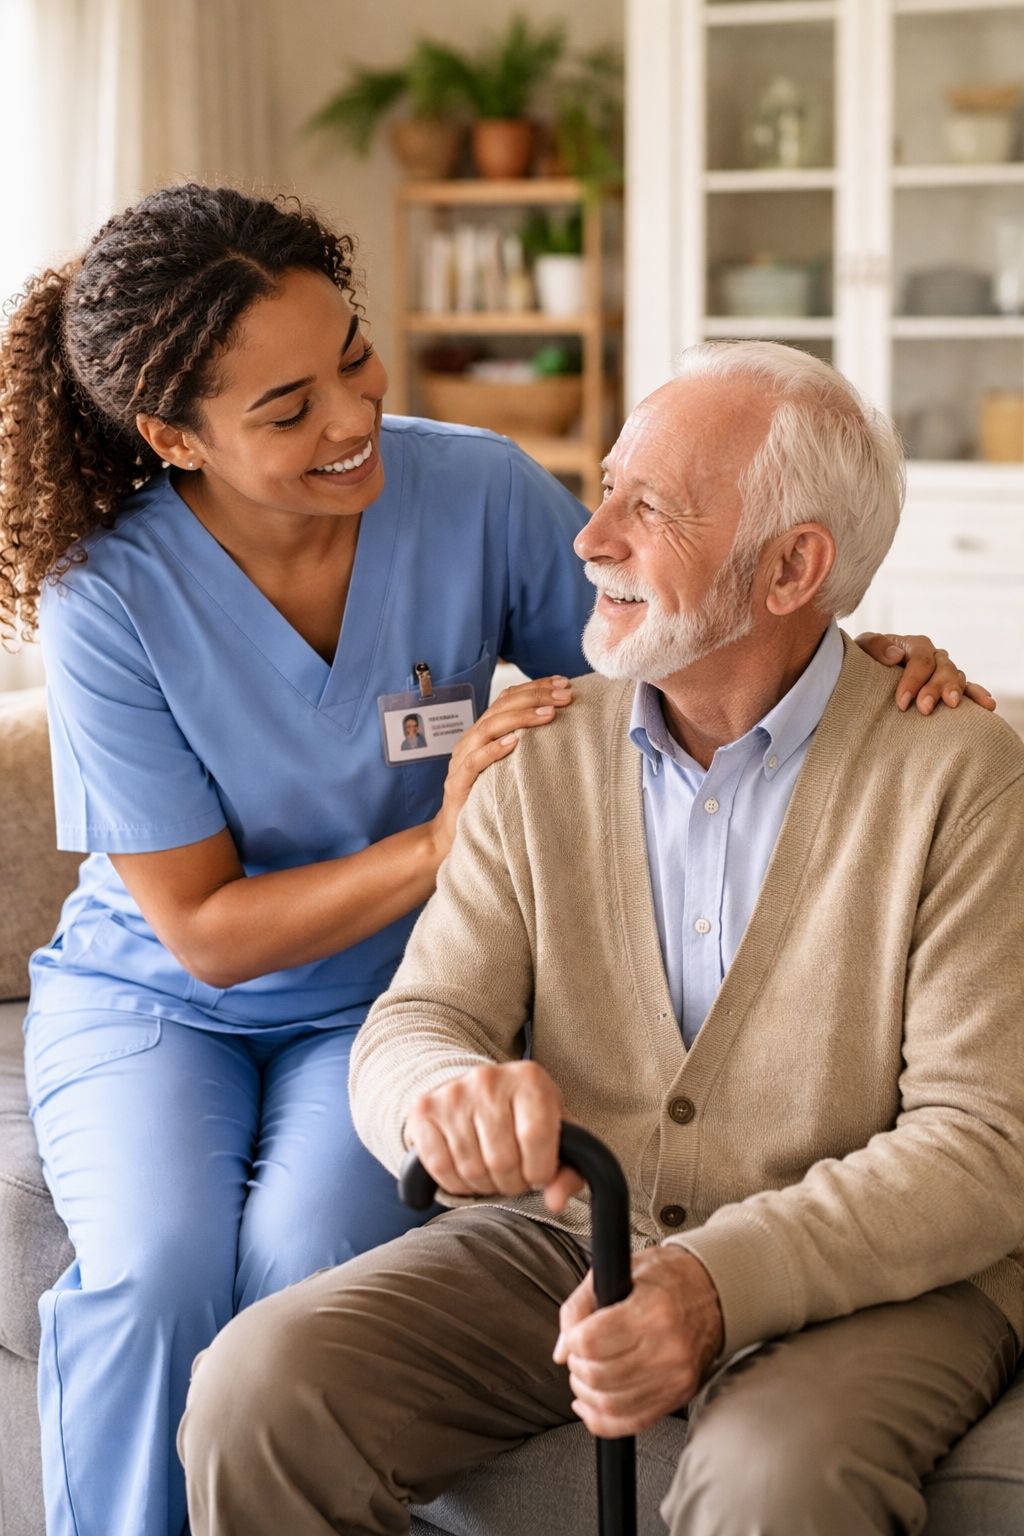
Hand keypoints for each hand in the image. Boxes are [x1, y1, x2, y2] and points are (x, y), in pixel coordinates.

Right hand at [404, 1061, 583, 1209]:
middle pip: (502, 1160)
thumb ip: (568, 1171)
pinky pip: (440, 1167)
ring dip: (484, 1185)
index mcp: (529, 1079)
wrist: (475, 1092)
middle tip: (512, 1176)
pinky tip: (466, 1170)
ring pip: (471, 1168)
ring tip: (491, 1172)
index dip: (539, 1170)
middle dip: (511, 1183)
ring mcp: (453, 1093)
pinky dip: (455, 1182)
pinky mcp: (424, 1110)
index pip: (536, 1137)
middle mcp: (489, 1079)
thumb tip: (556, 1202)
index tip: (537, 1175)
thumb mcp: (556, 1136)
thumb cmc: (523, 1118)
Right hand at [429, 675, 573, 859]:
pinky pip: (475, 761)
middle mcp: (472, 739)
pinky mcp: (458, 783)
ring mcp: (462, 759)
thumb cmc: (487, 796)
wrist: (454, 832)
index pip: (508, 699)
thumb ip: (525, 745)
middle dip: (535, 697)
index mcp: (484, 731)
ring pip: (489, 728)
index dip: (535, 688)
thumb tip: (562, 727)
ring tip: (549, 714)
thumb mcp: (509, 765)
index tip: (564, 683)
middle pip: (501, 707)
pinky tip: (515, 743)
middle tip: (565, 695)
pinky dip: (494, 750)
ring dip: (521, 718)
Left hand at [553, 1245, 723, 1437]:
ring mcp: (676, 1377)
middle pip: (599, 1375)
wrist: (714, 1292)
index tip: (572, 1337)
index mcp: (652, 1310)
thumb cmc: (668, 1277)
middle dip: (576, 1368)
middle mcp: (667, 1348)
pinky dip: (603, 1421)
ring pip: (612, 1404)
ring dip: (586, 1394)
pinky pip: (633, 1423)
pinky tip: (591, 1405)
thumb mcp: (621, 1270)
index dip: (572, 1341)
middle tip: (577, 1355)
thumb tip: (562, 1349)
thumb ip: (581, 1305)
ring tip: (585, 1376)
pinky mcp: (680, 1396)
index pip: (591, 1341)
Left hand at [856, 633, 995, 714]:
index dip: (914, 679)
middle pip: (943, 668)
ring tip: (953, 706)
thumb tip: (896, 654)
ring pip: (957, 677)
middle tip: (925, 709)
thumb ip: (875, 646)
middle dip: (935, 688)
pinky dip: (977, 695)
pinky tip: (986, 705)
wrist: (865, 679)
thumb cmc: (863, 663)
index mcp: (913, 645)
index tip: (902, 703)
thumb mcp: (861, 650)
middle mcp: (932, 656)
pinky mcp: (948, 688)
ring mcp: (943, 672)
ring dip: (957, 692)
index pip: (921, 657)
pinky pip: (968, 689)